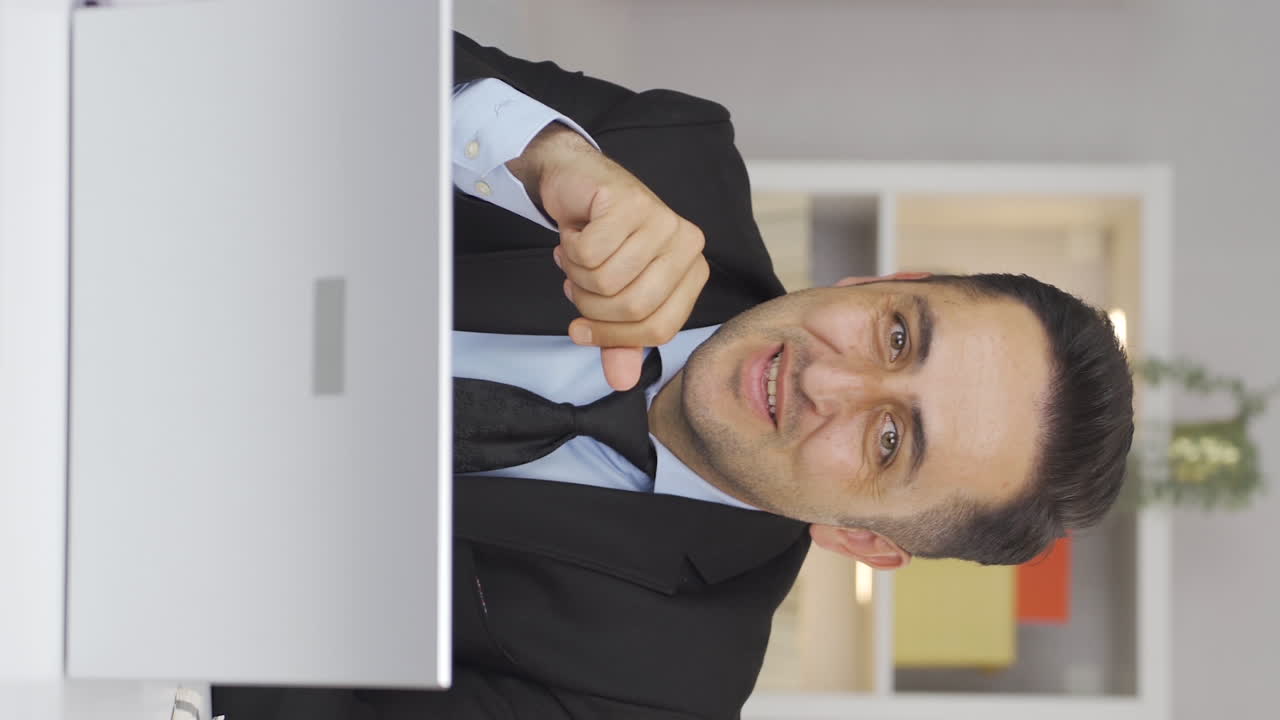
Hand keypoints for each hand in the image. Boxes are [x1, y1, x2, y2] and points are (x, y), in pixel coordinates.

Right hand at [507, 124, 708, 390]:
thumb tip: (622, 382)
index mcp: (693, 271)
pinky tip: (575, 231)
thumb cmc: (602, 239)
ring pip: (607, 280)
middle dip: (590, 305)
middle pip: (633, 307)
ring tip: (578, 254)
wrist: (577, 181)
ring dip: (577, 274)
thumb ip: (620, 340)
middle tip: (578, 282)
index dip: (613, 338)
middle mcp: (687, 243)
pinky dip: (570, 248)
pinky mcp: (629, 201)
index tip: (580, 330)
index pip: (659, 330)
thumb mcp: (614, 296)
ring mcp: (661, 219)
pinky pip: (589, 252)